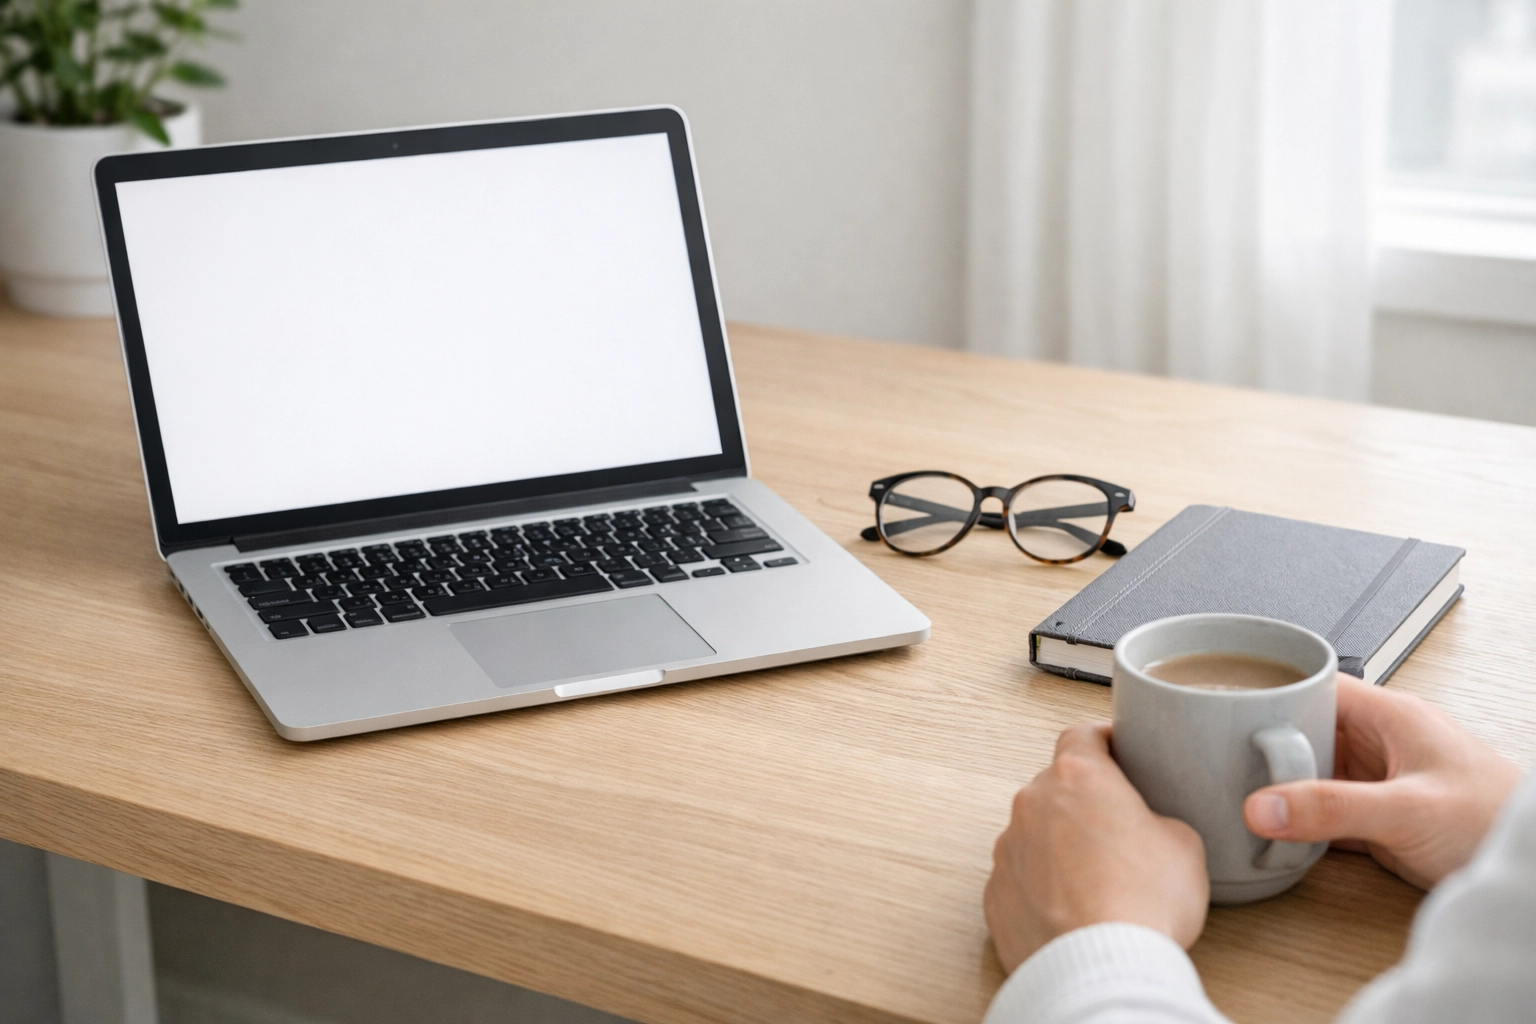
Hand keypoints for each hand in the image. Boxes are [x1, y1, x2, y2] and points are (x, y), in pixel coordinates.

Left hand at [984, 724, 1208, 973]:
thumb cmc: (1142, 903)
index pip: (1082, 736)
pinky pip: (1020, 878)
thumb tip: (1147, 831)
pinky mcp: (995, 894)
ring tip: (1098, 882)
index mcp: (1077, 778)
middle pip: (1056, 788)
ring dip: (1061, 847)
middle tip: (1118, 832)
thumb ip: (1157, 819)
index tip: (1116, 751)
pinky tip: (1072, 910)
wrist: (1100, 969)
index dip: (1103, 742)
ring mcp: (1007, 849)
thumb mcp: (1183, 844)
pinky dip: (1042, 887)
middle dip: (1084, 804)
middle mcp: (1032, 804)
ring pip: (1035, 834)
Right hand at [1243, 675, 1521, 889]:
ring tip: (1234, 791)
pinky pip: (1324, 812)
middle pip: (1304, 729)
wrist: (1533, 874)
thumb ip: (1332, 808)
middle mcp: (1380, 744)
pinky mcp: (1380, 822)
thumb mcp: (1407, 810)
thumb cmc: (1498, 821)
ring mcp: (1379, 783)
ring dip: (1281, 785)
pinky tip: (1274, 831)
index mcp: (1389, 716)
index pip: (1314, 684)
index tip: (1226, 705)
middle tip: (1218, 757)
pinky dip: (1299, 821)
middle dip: (1265, 744)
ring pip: (1312, 771)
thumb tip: (1263, 805)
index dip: (1271, 691)